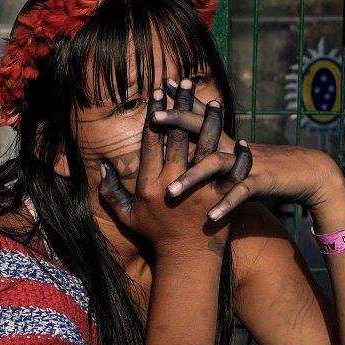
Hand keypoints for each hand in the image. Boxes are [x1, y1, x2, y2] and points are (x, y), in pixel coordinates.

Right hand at [98, 81, 250, 255]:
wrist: (185, 260)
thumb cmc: (155, 236)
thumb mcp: (127, 216)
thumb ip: (111, 193)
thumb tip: (101, 169)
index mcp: (150, 183)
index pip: (152, 141)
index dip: (155, 114)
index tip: (157, 93)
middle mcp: (173, 182)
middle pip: (178, 137)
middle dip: (181, 108)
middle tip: (185, 83)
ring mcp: (199, 191)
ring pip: (205, 149)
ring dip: (210, 124)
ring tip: (214, 101)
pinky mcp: (220, 199)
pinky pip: (232, 174)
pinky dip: (239, 158)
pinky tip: (243, 140)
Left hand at [154, 79, 341, 219]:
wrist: (305, 171)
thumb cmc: (263, 164)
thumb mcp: (236, 153)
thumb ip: (213, 147)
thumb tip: (188, 142)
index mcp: (224, 140)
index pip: (197, 116)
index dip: (179, 103)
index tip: (159, 89)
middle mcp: (232, 147)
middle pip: (202, 130)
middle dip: (178, 122)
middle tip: (153, 118)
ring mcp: (245, 163)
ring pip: (215, 165)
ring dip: (192, 178)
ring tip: (169, 193)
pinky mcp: (260, 182)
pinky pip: (240, 194)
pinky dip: (226, 205)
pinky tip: (210, 218)